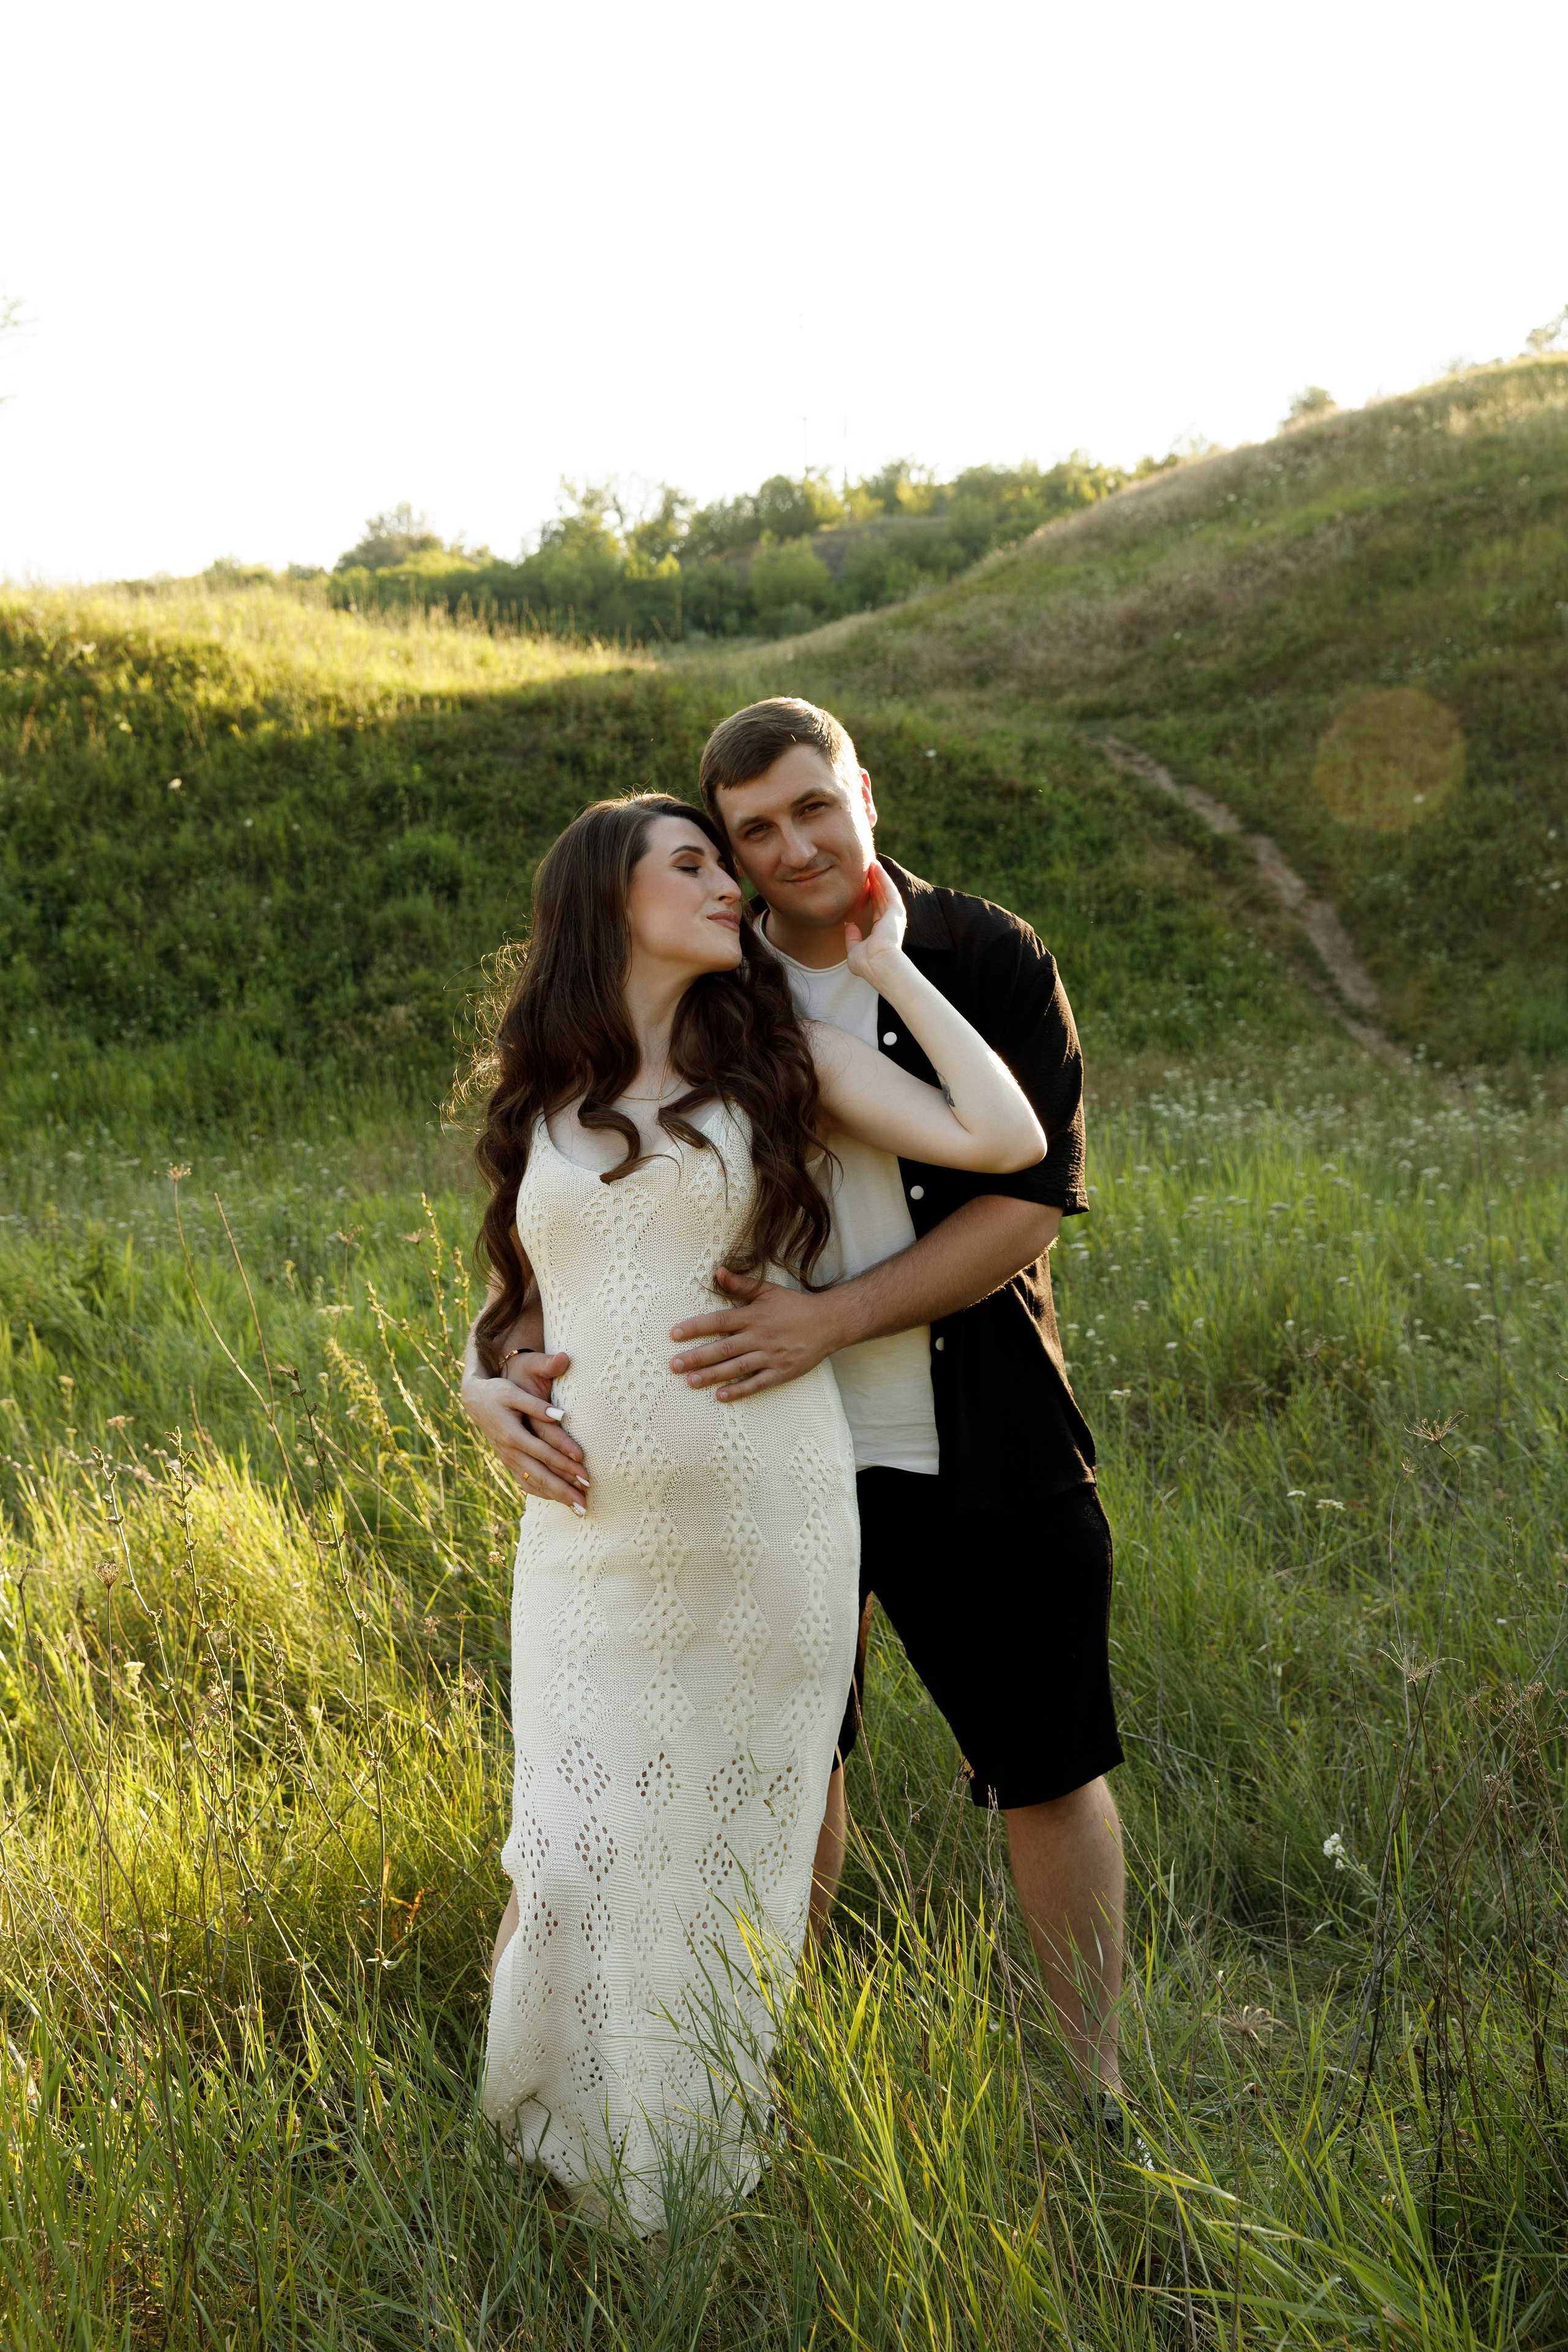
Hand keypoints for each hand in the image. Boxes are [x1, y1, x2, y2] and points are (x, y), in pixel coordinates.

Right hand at [460, 1350, 590, 1508]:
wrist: (475, 1400)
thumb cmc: (497, 1393)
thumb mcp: (514, 1394)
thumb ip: (537, 1405)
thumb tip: (561, 1415)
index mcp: (512, 1435)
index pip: (544, 1453)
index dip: (565, 1464)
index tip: (585, 1473)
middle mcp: (510, 1452)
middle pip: (540, 1476)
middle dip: (563, 1491)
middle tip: (585, 1505)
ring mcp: (508, 1460)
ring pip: (533, 1483)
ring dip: (556, 1497)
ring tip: (578, 1508)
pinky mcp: (508, 1462)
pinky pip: (525, 1483)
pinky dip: (542, 1493)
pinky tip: (557, 1499)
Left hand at [669, 1270, 844, 1399]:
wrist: (829, 1322)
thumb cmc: (794, 1306)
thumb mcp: (768, 1290)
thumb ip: (741, 1284)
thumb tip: (717, 1271)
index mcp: (753, 1316)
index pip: (719, 1321)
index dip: (696, 1327)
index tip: (674, 1334)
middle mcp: (759, 1337)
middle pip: (723, 1348)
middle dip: (697, 1356)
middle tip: (673, 1365)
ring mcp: (770, 1356)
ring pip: (737, 1367)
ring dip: (712, 1375)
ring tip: (690, 1381)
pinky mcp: (781, 1372)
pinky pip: (757, 1383)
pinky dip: (739, 1390)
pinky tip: (721, 1396)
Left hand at [844, 858, 905, 982]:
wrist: (880, 965)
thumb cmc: (868, 964)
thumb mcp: (854, 950)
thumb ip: (852, 938)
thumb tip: (849, 925)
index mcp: (882, 932)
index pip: (876, 909)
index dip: (871, 896)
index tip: (864, 885)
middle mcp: (890, 922)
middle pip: (881, 897)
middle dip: (875, 882)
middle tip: (867, 869)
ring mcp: (894, 916)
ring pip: (885, 890)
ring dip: (879, 876)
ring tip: (871, 863)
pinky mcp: (896, 910)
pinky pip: (889, 889)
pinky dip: (883, 877)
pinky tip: (876, 866)